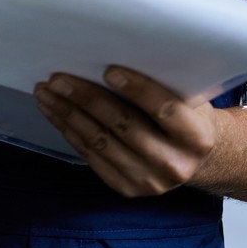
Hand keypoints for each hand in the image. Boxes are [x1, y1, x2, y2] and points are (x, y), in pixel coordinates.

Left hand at [34, 66, 223, 197]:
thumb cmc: (190, 118)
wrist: (198, 160)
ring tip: (48, 93)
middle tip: (59, 79)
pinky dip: (71, 132)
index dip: (137, 89)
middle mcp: (174, 163)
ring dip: (69, 115)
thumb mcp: (192, 100)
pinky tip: (57, 114)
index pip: (165, 109)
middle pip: (124, 126)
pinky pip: (92, 157)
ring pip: (101, 142)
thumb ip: (166, 86)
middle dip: (87, 99)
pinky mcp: (127, 189)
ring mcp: (149, 181)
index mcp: (197, 137)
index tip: (109, 69)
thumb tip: (118, 58)